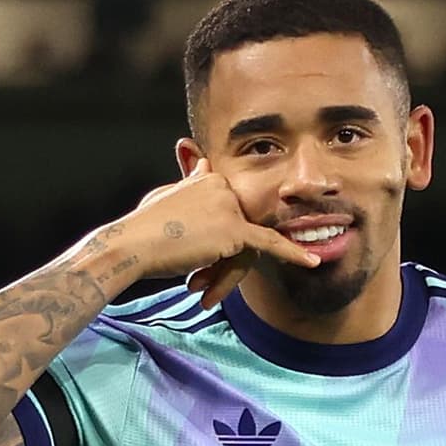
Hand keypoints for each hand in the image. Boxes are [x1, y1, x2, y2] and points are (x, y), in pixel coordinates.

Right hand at [92, 164, 322, 305]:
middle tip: (194, 281)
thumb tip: (200, 159)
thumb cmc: (143, 228)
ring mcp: (229, 206)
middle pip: (237, 229)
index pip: (228, 211)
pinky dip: (293, 253)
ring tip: (200, 286)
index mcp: (207, 177)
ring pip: (242, 244)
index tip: (200, 248)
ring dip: (222, 270)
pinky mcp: (234, 230)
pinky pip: (269, 243)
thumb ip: (188, 181)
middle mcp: (222, 186)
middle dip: (217, 259)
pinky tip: (313, 262)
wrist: (132, 244)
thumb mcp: (166, 196)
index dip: (217, 237)